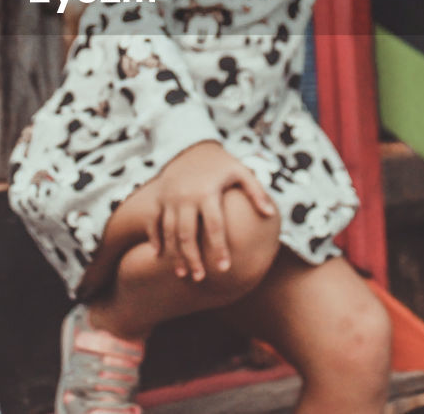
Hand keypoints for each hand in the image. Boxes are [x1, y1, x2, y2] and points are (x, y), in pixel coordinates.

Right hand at [149, 141, 275, 282]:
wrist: (191, 146)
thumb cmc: (221, 164)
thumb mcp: (241, 172)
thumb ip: (256, 192)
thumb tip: (270, 214)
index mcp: (207, 192)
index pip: (214, 226)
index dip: (219, 248)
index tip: (225, 268)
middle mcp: (186, 197)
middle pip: (187, 234)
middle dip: (193, 258)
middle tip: (200, 278)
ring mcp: (169, 199)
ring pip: (169, 231)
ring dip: (174, 254)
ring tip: (182, 274)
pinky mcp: (158, 199)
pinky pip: (153, 221)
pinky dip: (154, 238)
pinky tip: (159, 255)